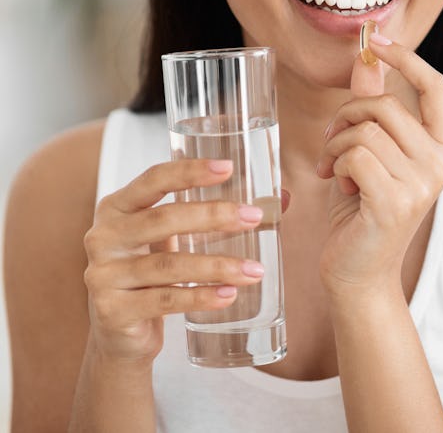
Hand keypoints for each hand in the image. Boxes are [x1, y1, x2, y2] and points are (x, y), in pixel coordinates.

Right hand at [82, 160, 289, 363]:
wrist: (120, 334)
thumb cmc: (155, 271)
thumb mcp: (175, 238)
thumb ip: (216, 216)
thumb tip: (281, 198)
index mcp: (117, 207)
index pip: (153, 179)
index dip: (189, 171)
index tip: (228, 168)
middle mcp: (103, 236)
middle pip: (164, 219)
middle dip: (214, 216)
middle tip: (254, 217)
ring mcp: (103, 275)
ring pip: (169, 265)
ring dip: (217, 265)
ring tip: (254, 269)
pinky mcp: (112, 311)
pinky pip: (165, 300)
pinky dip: (201, 296)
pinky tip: (229, 295)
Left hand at [316, 35, 442, 294]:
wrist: (358, 273)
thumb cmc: (362, 210)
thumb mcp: (369, 151)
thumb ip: (372, 106)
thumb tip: (366, 58)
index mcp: (441, 147)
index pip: (433, 85)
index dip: (405, 56)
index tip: (376, 38)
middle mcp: (440, 163)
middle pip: (385, 104)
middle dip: (347, 115)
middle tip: (333, 141)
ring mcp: (422, 184)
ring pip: (366, 128)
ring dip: (337, 144)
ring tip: (337, 168)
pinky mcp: (396, 201)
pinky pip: (356, 153)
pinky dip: (337, 162)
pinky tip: (341, 184)